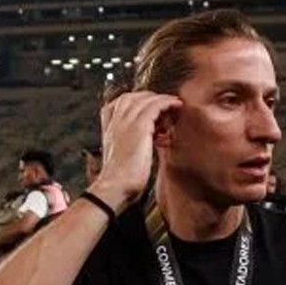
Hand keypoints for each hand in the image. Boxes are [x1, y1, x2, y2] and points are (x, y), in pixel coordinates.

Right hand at [90, 91, 184, 211]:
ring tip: (175, 105)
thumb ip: (131, 145)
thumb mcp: (123, 157)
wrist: (115, 187)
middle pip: (132, 97)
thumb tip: (149, 141)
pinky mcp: (138, 127)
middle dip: (150, 98)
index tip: (152, 110)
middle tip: (165, 105)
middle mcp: (115, 121)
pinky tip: (177, 106)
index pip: (119, 104)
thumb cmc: (121, 180)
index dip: (137, 103)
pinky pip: (155, 106)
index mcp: (109, 128)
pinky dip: (167, 103)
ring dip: (161, 100)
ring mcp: (125, 122)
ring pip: (144, 99)